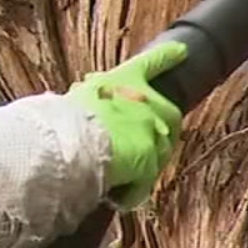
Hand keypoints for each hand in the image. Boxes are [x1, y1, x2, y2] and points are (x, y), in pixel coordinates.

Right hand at [65, 41, 187, 209]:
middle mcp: (145, 100)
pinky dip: (131, 190)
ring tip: (115, 175)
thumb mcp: (78, 98)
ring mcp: (152, 128)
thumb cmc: (64, 118)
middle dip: (158, 132)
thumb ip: (91, 99)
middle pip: (167, 114)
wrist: (70, 141)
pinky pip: (145, 181)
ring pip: (159, 151)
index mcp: (124, 80)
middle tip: (138, 148)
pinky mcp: (152, 158)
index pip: (149, 63)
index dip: (166, 57)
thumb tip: (84, 98)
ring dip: (141, 165)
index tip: (182, 51)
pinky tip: (116, 196)